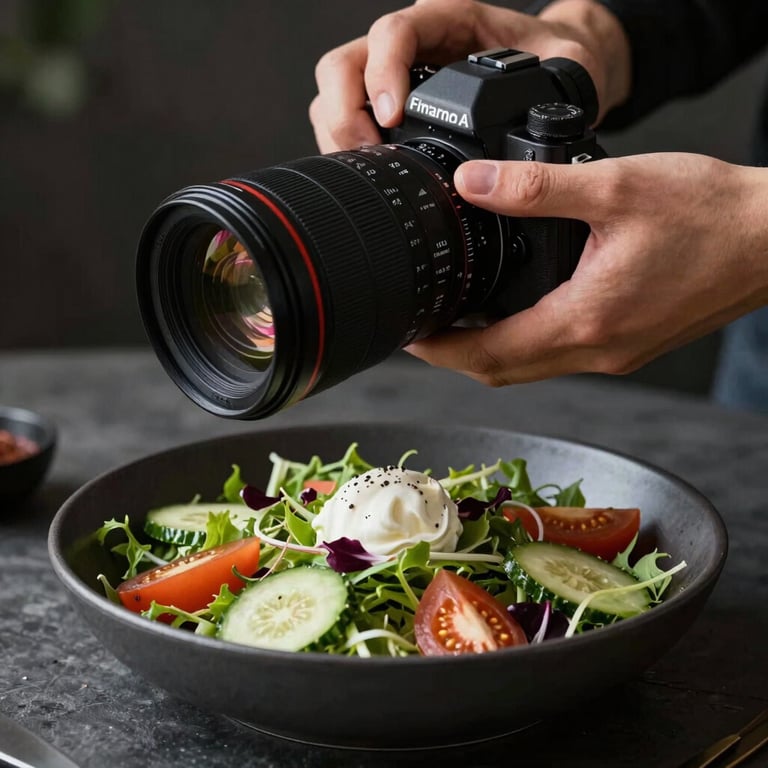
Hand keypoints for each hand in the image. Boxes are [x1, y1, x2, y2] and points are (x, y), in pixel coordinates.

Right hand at [309, 0, 630, 152]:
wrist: (558, 66)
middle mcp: (414, 45)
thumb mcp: (565, 64)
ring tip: (365, 165)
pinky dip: (346, 143)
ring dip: (339, 130)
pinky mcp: (390, 106)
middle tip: (367, 150)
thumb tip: (542, 125)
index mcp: (451, 21)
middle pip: (346, 63)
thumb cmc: (556, 59)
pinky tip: (368, 166)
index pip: (394, 32)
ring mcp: (396, 76)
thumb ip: (555, 84)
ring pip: (337, 90)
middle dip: (346, 110)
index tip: (392, 115)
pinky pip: (348, 116)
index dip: (383, 72)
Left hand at [405, 154, 767, 384]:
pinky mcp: (629, 345)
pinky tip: (513, 316)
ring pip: (529, 369)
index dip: (438, 351)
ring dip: (487, 354)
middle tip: (421, 330)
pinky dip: (523, 345)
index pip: (488, 356)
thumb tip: (471, 183)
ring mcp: (616, 353)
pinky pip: (558, 357)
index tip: (407, 335)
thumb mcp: (616, 188)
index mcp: (588, 319)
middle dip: (453, 359)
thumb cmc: (711, 215)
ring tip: (456, 322)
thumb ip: (536, 188)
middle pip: (502, 373)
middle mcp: (599, 350)